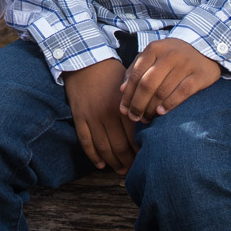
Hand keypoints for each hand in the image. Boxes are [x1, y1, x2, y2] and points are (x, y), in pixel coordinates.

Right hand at [63, 59, 136, 174]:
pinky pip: (86, 141)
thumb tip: (151, 125)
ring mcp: (92, 117)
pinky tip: (100, 164)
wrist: (85, 60)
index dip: (141, 152)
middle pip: (120, 147)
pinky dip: (93, 155)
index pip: (135, 137)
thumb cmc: (111, 73)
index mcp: (123, 107)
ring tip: (121, 170)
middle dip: (129, 162)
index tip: (147, 159)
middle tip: (135, 170)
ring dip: (113, 163)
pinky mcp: (79, 116)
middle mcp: (108, 114)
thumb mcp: (130, 86)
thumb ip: (139, 105)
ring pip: (103, 148)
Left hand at [120, 38, 219, 122]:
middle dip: (138, 104)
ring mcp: (185, 65)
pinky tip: (161, 112)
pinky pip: (182, 92)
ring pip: (163, 91)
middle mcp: (169, 55)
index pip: (136, 75)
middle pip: (147, 84)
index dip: (128, 95)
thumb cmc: (171, 55)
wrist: (205, 46)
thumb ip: (136, 69)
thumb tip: (122, 90)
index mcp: (154, 49)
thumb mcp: (153, 56)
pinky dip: (170, 104)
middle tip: (134, 117)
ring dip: (151, 108)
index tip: (123, 109)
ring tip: (146, 118)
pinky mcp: (199, 75)